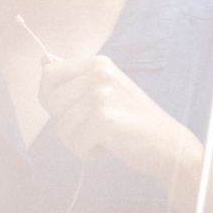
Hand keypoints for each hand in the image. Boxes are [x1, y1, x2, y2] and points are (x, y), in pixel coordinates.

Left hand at [38, 54, 198, 180]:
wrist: (168, 143)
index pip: (49, 73)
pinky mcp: (105, 118)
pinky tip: (108, 147)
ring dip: (78, 141)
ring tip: (104, 137)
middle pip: (51, 101)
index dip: (52, 98)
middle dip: (66, 122)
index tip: (73, 109)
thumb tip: (43, 59)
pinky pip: (75, 142)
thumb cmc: (133, 121)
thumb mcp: (106, 90)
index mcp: (99, 63)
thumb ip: (74, 77)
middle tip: (93, 125)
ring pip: (62, 126)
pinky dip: (87, 152)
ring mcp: (102, 95)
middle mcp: (100, 73)